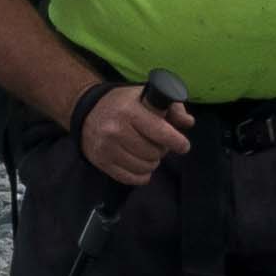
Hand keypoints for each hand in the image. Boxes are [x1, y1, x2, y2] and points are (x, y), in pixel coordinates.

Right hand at [77, 77, 192, 185]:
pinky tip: (141, 166)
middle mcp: (116, 130)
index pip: (160, 132)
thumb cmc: (124, 103)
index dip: (176, 141)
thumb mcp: (147, 97)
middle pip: (153, 153)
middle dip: (161, 150)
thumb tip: (188, 122)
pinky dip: (141, 175)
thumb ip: (171, 108)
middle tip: (158, 144)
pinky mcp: (101, 162)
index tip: (183, 146)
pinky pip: (130, 178)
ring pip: (143, 167)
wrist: (87, 110)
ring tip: (148, 154)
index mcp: (130, 111)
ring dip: (151, 163)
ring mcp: (107, 148)